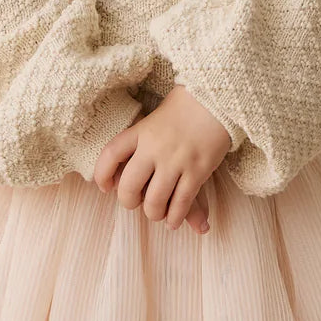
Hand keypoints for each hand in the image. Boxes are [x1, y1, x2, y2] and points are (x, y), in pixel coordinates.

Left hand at [93, 85, 233, 234]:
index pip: (110, 154)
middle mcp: (154, 148)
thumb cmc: (186, 106)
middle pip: (129, 187)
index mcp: (141, 131)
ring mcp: (176, 161)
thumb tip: (129, 166)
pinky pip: (181, 203)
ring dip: (154, 213)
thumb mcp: (156, 117)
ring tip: (158, 213)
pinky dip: (176, 217)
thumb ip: (142, 140)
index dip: (102, 174)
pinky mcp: (197, 171)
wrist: (218, 99)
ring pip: (155, 201)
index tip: (104, 186)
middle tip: (135, 203)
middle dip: (128, 202)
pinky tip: (173, 221)